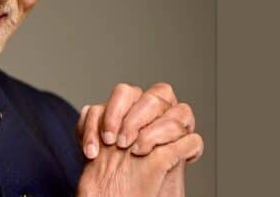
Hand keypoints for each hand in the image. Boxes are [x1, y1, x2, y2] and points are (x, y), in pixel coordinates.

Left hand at [75, 82, 202, 196]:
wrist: (125, 192)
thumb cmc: (112, 168)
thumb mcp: (96, 143)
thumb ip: (94, 124)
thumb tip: (87, 109)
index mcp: (133, 105)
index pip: (125, 92)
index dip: (112, 111)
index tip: (103, 138)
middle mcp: (157, 112)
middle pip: (153, 97)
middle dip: (132, 120)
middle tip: (119, 143)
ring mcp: (176, 128)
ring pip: (180, 111)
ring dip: (154, 132)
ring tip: (136, 151)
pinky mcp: (187, 148)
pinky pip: (193, 140)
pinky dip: (181, 149)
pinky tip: (163, 161)